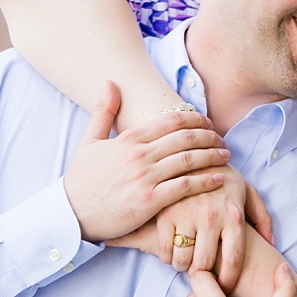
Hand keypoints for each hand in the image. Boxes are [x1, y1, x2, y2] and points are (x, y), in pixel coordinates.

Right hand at [64, 81, 231, 240]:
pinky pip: (184, 187)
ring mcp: (145, 178)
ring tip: (226, 155)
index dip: (195, 119)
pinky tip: (219, 178)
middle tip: (222, 139)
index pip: (171, 120)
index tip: (208, 123)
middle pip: (185, 138)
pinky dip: (205, 180)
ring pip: (188, 160)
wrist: (70, 214)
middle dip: (210, 136)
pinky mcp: (149, 201)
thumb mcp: (89, 141)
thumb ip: (103, 111)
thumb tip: (110, 82)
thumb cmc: (82, 180)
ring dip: (212, 156)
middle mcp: (139, 155)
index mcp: (129, 139)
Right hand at [154, 166, 272, 291]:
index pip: (234, 260)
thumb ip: (262, 218)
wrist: (193, 153)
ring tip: (186, 261)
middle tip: (201, 273)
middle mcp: (211, 217)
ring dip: (183, 267)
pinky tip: (172, 252)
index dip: (228, 280)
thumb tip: (272, 243)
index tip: (223, 286)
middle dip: (203, 275)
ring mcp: (186, 215)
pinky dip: (167, 257)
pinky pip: (164, 250)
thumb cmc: (224, 178)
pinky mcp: (165, 213)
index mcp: (234, 215)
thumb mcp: (248, 192)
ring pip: (182, 261)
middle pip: (205, 265)